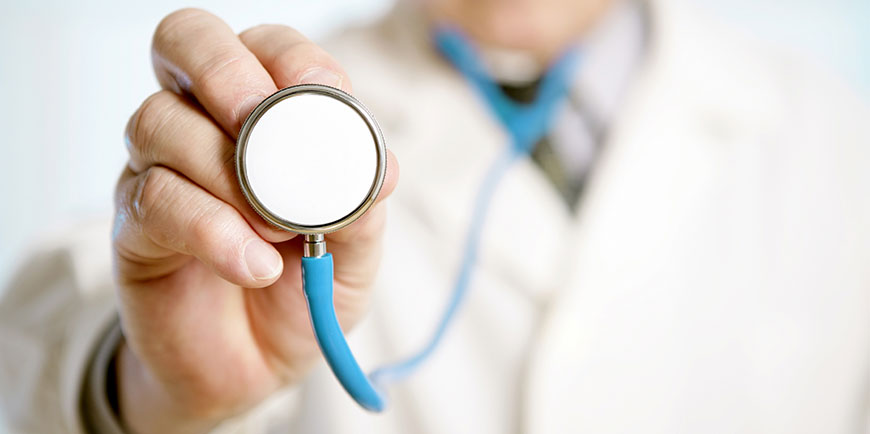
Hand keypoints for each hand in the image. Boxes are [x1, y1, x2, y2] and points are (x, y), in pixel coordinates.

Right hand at [112, 9, 398, 433]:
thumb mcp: (353, 249)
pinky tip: (253, 265)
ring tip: (279, 232)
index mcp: (262, 115)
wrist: (257, 367)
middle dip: (225, 71)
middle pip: (184, 42)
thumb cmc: (304, 289)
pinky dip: (213, 230)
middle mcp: (202, 125)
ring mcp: (158, 170)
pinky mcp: (134, 226)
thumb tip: (380, 167)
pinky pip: (155, 200)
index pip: (263, 46)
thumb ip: (361, 203)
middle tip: (261, 124)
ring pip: (161, 122)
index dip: (290, 57)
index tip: (324, 97)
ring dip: (228, 173)